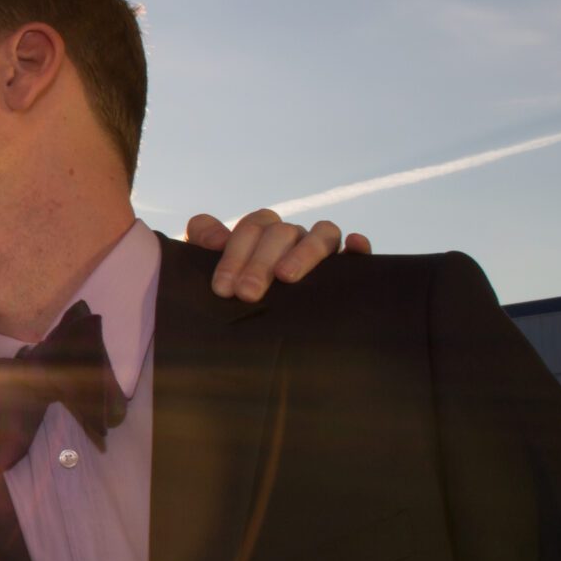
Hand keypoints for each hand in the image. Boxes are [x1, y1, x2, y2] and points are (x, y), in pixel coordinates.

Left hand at [184, 208, 370, 301]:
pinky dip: (357, 246)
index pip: (253, 228)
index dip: (235, 255)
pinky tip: (354, 247)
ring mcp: (320, 251)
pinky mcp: (347, 270)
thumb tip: (214, 238)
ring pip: (322, 233)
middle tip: (247, 293)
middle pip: (282, 232)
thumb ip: (202, 244)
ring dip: (305, 251)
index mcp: (261, 233)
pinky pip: (358, 252)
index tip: (223, 288)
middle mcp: (292, 238)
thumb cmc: (230, 296)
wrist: (248, 332)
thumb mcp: (209, 273)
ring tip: (287, 277)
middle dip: (261, 262)